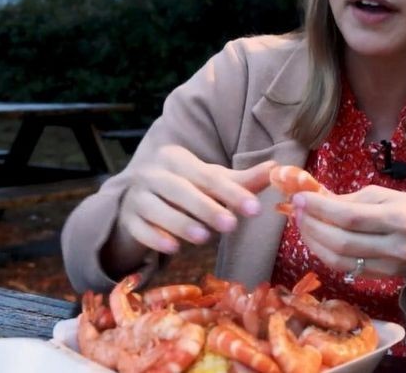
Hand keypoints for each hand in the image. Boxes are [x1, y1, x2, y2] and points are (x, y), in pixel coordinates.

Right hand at [114, 144, 274, 253]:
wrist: (140, 204)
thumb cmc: (186, 191)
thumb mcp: (212, 183)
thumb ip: (243, 180)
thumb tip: (279, 168)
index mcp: (175, 158)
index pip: (207, 175)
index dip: (232, 192)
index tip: (255, 208)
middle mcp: (152, 173)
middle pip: (180, 190)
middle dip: (207, 208)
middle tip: (232, 226)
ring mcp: (136, 197)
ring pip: (158, 209)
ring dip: (182, 223)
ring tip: (205, 238)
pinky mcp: (126, 220)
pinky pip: (140, 229)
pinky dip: (155, 238)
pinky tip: (173, 248)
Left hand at [292, 185, 405, 279]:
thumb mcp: (386, 196)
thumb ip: (350, 199)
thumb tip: (314, 196)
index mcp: (399, 218)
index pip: (352, 216)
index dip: (321, 209)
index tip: (300, 198)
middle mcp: (395, 245)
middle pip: (342, 240)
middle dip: (312, 225)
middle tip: (296, 210)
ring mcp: (386, 266)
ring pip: (338, 258)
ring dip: (313, 241)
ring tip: (301, 224)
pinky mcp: (377, 278)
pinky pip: (342, 267)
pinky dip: (323, 252)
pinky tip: (314, 238)